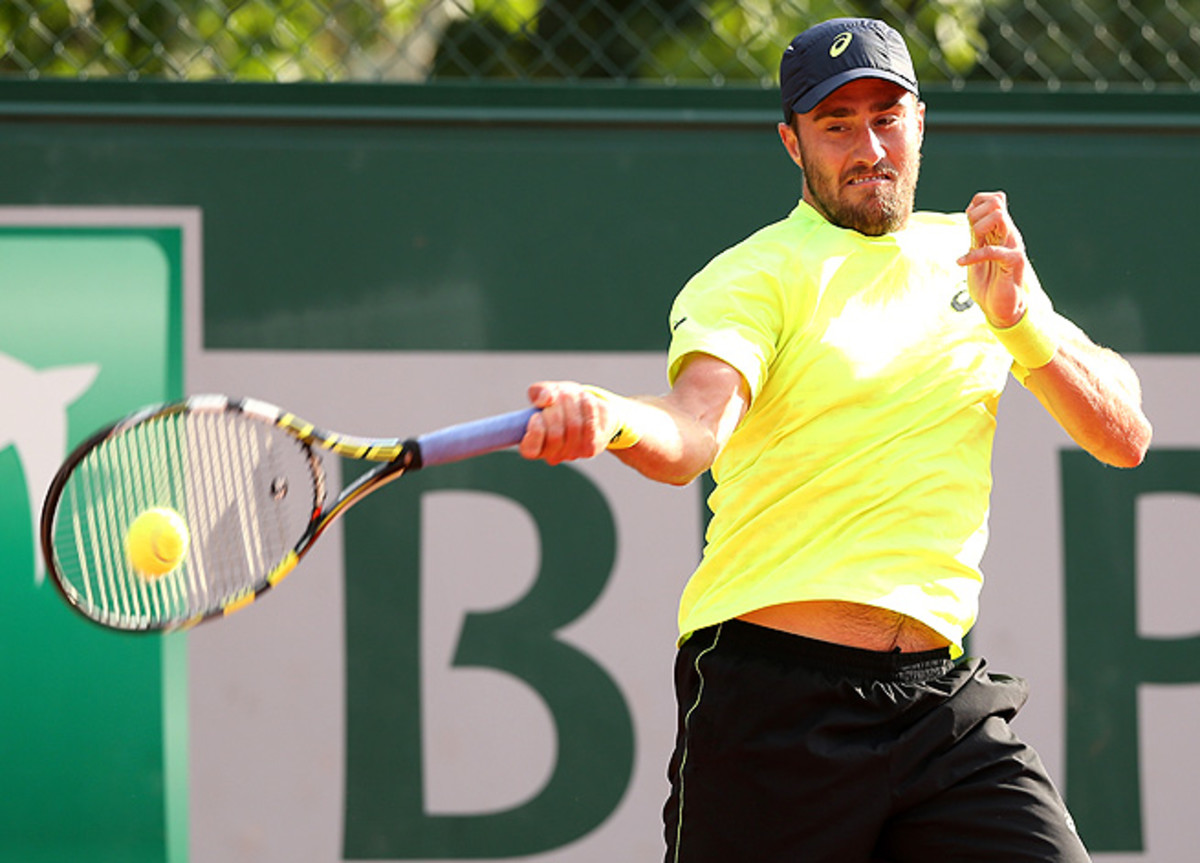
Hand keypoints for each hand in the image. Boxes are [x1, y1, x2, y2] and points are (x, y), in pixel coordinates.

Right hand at [519, 381, 619, 464]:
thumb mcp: (547, 392)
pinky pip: (590, 425)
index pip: (530, 449)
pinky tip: (585, 398)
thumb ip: (540, 392)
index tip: (536, 415)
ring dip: (572, 405)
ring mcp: (573, 454)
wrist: (584, 408)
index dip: (535, 431)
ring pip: (573, 427)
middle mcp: (552, 456)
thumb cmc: (559, 401)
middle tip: (559, 396)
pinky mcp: (591, 448)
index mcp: (532, 447)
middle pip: (554, 435)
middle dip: (557, 410)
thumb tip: (545, 399)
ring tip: (571, 395)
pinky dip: (587, 407)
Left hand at [956, 191, 1028, 327]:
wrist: (999, 308)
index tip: (968, 223)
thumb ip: (976, 234)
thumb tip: (971, 212)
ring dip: (979, 227)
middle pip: (997, 202)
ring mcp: (1013, 246)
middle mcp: (1009, 234)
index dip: (977, 204)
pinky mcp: (1015, 261)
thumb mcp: (977, 252)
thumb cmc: (988, 282)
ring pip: (999, 217)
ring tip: (971, 245)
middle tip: (970, 234)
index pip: (995, 199)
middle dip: (976, 214)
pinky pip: (994, 250)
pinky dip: (973, 255)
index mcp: (1001, 230)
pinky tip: (961, 263)